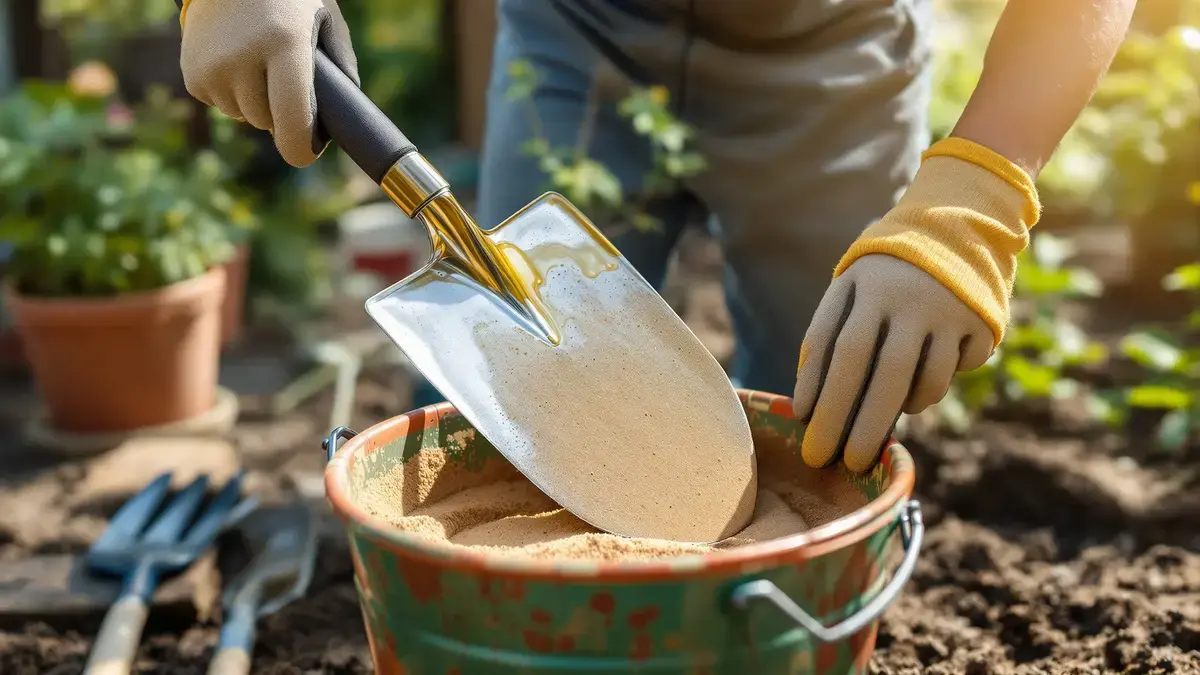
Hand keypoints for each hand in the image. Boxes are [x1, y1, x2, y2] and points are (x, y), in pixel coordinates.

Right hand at [180, 0, 357, 166]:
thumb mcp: (325, 19)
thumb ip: (343, 65)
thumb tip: (344, 119)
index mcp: (285, 45)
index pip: (293, 121)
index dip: (301, 148)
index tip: (306, 152)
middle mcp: (244, 58)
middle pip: (268, 121)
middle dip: (280, 112)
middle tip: (283, 81)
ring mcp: (213, 67)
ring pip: (244, 116)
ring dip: (255, 103)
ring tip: (258, 64)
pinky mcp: (192, 74)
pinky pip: (220, 105)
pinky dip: (231, 93)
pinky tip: (235, 62)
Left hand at [794, 137, 1041, 472]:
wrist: (956, 223)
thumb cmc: (882, 273)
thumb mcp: (847, 290)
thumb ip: (824, 339)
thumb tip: (805, 407)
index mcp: (868, 289)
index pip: (842, 353)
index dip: (824, 397)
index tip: (807, 436)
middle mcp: (911, 301)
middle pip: (885, 378)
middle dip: (862, 428)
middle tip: (844, 465)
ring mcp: (952, 313)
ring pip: (925, 384)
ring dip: (900, 410)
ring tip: (880, 422)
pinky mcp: (983, 323)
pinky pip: (956, 373)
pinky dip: (932, 388)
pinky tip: (918, 382)